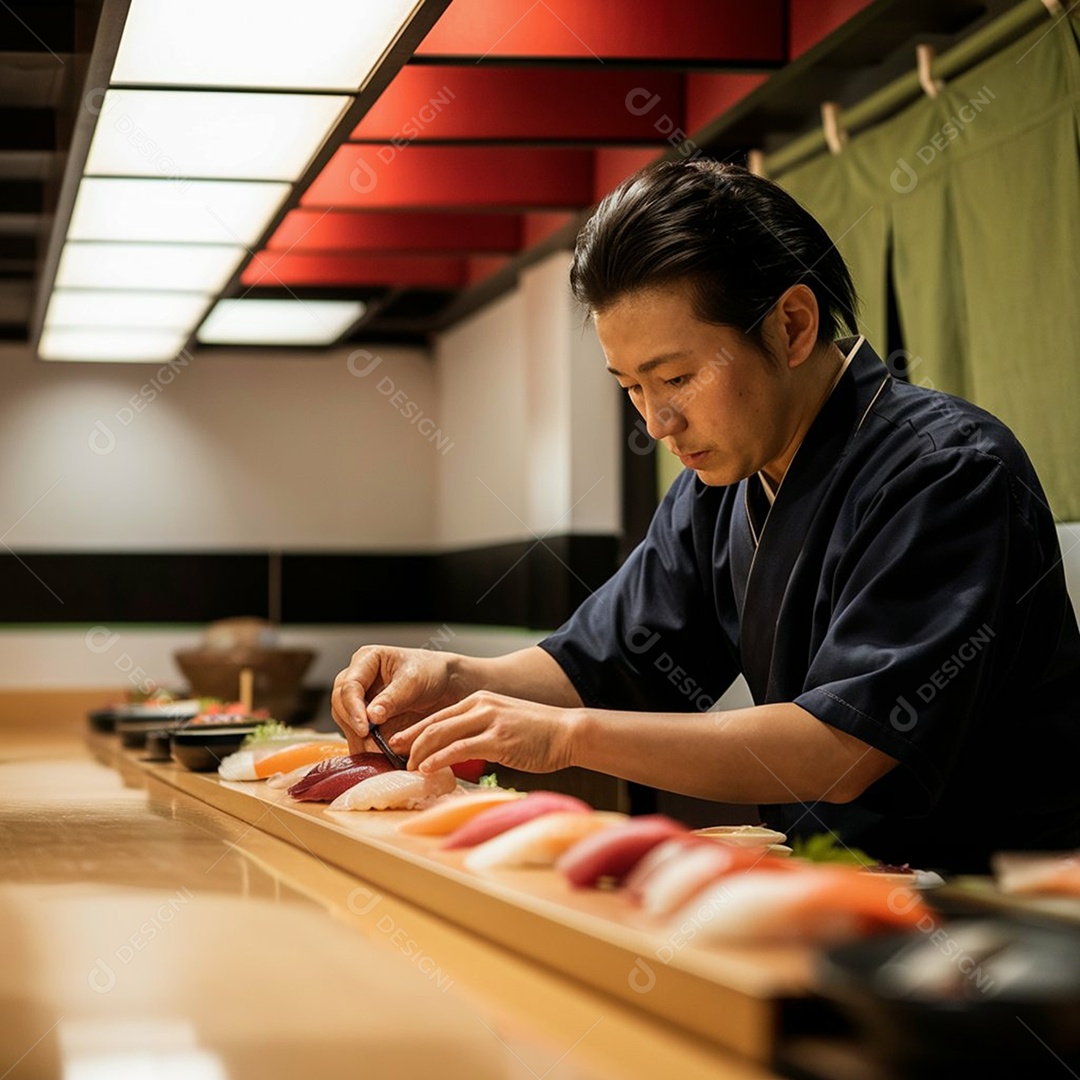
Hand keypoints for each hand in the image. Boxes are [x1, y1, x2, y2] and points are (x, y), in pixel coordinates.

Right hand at [330, 645, 467, 751]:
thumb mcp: (414, 681)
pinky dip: (366, 749)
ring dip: (359, 741)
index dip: (353, 708)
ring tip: (377, 755)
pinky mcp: (367, 722)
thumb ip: (392, 698)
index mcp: (366, 660)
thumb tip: (370, 717)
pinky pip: (359, 737)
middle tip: (369, 745)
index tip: (364, 728)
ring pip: (346, 724)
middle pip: (340, 706)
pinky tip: (379, 758)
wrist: (446, 686)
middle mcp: (357, 680)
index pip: (349, 685)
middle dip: (353, 727)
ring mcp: (360, 702)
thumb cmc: (431, 672)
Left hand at [390, 690, 578, 774]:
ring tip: (407, 767)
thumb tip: (459, 753)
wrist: (568, 732)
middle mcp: (481, 706)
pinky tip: (427, 768)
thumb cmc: (538, 734)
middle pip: (434, 723)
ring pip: (442, 734)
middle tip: (393, 755)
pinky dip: (439, 759)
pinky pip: (460, 749)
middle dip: (410, 740)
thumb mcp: (503, 724)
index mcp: (480, 701)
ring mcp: (489, 721)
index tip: (398, 742)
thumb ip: (481, 732)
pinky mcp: (498, 739)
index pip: (438, 715)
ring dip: (420, 752)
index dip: (415, 729)